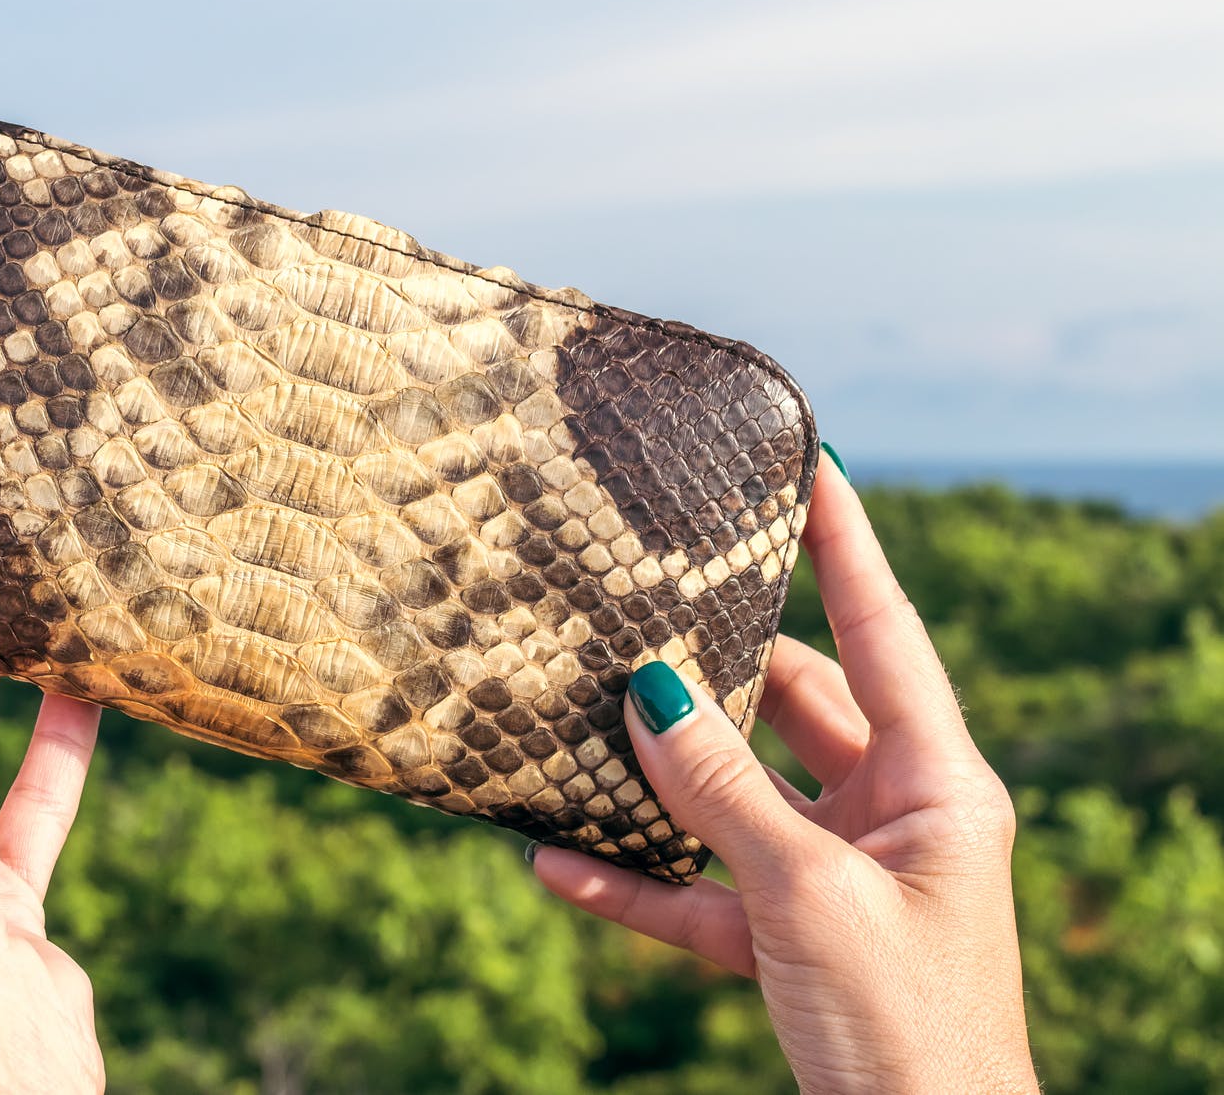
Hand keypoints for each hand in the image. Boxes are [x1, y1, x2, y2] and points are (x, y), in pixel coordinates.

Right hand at [532, 450, 1037, 1093]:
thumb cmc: (906, 1026)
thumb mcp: (807, 895)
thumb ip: (723, 791)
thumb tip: (648, 692)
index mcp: (938, 783)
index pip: (884, 632)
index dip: (846, 546)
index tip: (811, 467)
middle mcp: (892, 814)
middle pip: (792, 706)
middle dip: (712, 672)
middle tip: (636, 614)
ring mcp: (836, 876)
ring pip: (734, 794)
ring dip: (658, 778)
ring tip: (577, 726)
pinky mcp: (788, 939)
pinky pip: (700, 890)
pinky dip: (636, 878)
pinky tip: (556, 861)